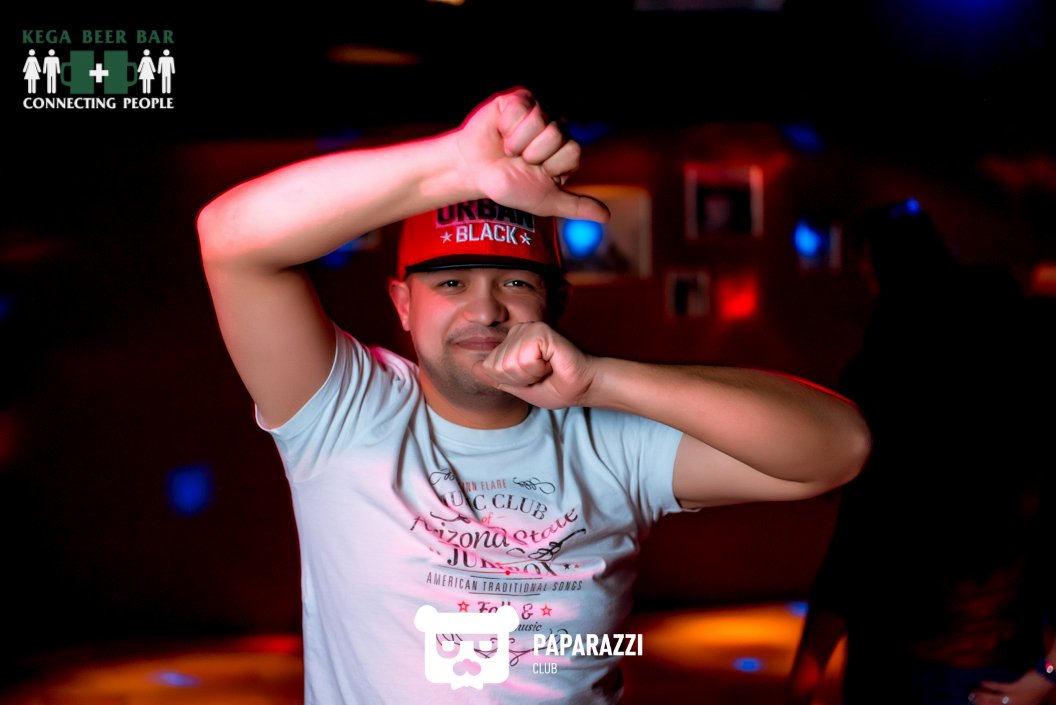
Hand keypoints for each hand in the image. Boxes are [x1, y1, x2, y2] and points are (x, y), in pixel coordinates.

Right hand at [453, 87, 608, 222]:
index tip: (535, 171)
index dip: (550, 165)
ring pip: (539, 121)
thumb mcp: (544, 201)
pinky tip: (500, 132)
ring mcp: (539, 110)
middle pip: (557, 135)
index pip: (573, 151)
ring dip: (517, 143)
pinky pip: (521, 109)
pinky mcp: (519, 99)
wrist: (474, 173)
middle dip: (533, 154)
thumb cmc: (508, 185)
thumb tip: (606, 217)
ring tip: (508, 147)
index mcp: (566, 148)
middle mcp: (556, 126)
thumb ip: (575, 206)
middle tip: (519, 160)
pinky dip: (506, 126)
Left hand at [473, 322, 595, 408]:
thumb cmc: (556, 387)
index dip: (510, 381)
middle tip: (542, 374)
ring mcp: (529, 329)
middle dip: (519, 379)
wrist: (583, 386)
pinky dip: (538, 368)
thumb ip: (497, 378)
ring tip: (547, 368)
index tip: (532, 379)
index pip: (488, 367)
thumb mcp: (519, 388)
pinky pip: (524, 358)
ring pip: (509, 363)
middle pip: (496, 366)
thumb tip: (474, 367)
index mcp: (511, 342)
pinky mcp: (541, 331)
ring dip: (530, 374)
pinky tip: (551, 362)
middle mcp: (517, 331)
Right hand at [971, 672, 1055, 704]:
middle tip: (971, 699)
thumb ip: (1015, 697)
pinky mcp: (1016, 689)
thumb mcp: (1028, 696)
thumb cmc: (1038, 685)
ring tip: (973, 691)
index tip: (978, 703)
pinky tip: (981, 682)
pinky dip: (989, 685)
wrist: (1048, 677)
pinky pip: (999, 688)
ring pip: (995, 700)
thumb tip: (1002, 697)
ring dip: (982, 695)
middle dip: (982, 703)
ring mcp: (1017, 699)